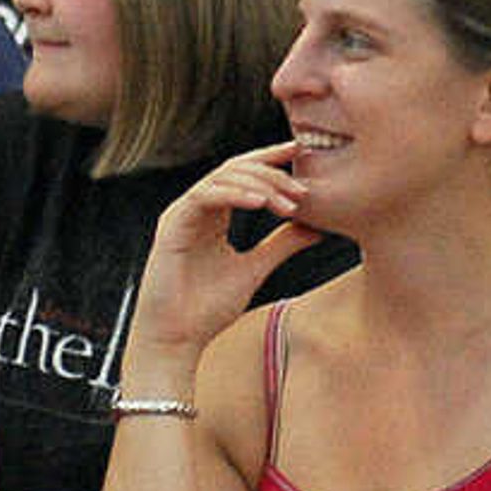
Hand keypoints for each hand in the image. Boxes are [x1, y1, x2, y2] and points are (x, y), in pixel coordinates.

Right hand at [123, 145, 327, 369]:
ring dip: (259, 185)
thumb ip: (282, 244)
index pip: (243, 174)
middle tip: (302, 190)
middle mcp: (196, 208)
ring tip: (288, 202)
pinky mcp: (172, 226)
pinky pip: (204, 197)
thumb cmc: (208, 308)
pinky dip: (234, 195)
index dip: (271, 159)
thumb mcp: (256, 268)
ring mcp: (182, 214)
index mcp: (214, 214)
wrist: (177, 338)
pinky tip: (260, 203)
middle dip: (272, 174)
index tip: (300, 152)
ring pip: (222, 178)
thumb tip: (317, 227)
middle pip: (235, 170)